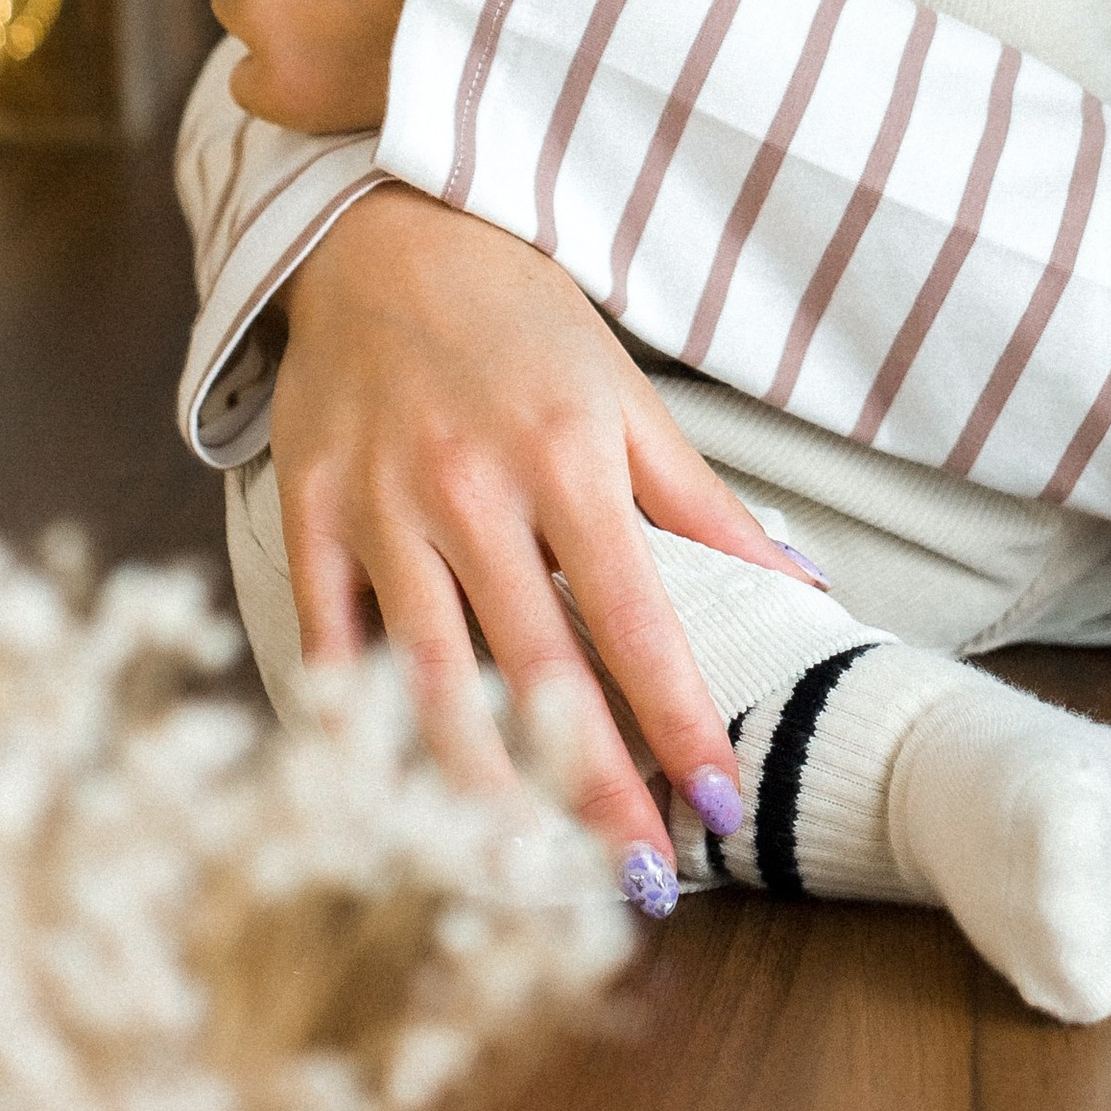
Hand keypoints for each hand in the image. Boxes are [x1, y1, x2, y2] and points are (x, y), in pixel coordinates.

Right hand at [274, 184, 814, 875]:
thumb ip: (702, 500)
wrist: (381, 228)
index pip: (636, 618)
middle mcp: (472, 487)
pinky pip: (327, 645)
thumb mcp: (625, 393)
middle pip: (535, 671)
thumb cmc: (520, 314)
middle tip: (637, 882)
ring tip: (525, 875)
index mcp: (565, 454)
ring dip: (478, 790)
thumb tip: (802, 585)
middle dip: (590, 787)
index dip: (680, 719)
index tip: (722, 802)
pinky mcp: (308, 515)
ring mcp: (381, 505)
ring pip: (426, 681)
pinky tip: (386, 810)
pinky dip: (353, 732)